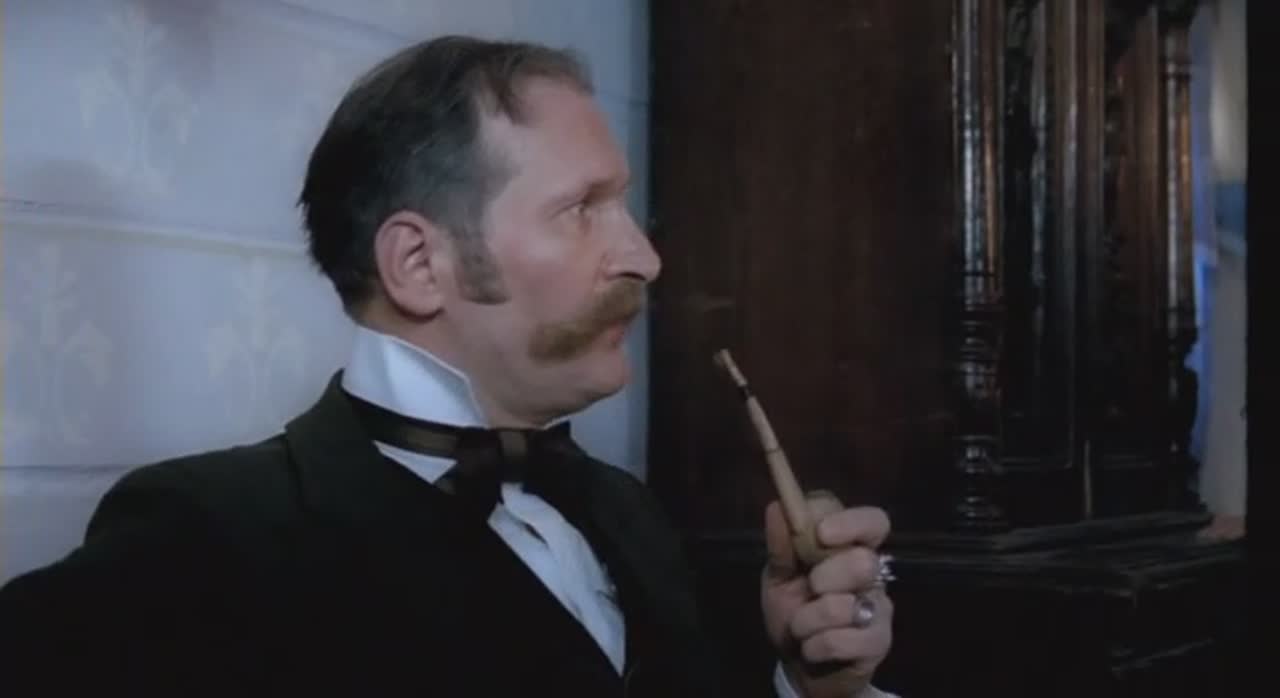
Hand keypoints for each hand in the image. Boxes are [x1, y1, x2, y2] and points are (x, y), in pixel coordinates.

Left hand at [761, 498, 892, 697]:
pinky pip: (841, 640)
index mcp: (850, 548)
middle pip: (864, 560)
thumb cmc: (793, 611)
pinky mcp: (878, 642)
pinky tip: (811, 648)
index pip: (872, 521)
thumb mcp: (778, 578)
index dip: (849, 523)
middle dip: (826, 576)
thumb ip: (780, 546)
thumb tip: (776, 506)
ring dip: (808, 619)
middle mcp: (873, 574)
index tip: (821, 533)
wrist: (802, 665)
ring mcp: (879, 609)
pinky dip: (814, 646)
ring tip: (801, 627)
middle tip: (811, 588)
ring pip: (845, 605)